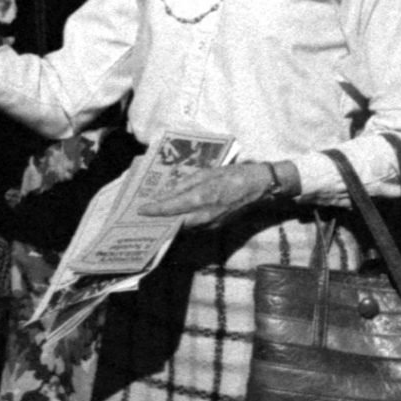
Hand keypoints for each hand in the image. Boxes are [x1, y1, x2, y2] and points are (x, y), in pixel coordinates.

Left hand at [138, 162, 290, 229]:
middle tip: (144, 217)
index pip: (172, 208)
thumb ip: (186, 184)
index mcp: (202, 198)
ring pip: (184, 227)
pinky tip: (176, 216)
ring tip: (156, 216)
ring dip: (170, 223)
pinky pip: (194, 227)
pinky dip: (183, 223)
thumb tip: (167, 194)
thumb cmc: (234, 174)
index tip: (141, 210)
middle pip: (175, 223)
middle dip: (159, 221)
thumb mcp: (208, 172)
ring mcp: (211, 224)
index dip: (155, 210)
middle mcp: (205, 215)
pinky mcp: (216, 227)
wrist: (260, 187)